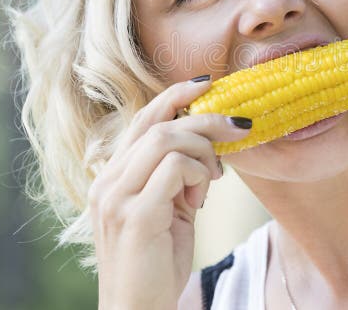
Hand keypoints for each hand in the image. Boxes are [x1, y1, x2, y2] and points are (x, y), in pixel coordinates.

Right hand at [88, 77, 249, 308]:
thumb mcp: (169, 210)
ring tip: (214, 180)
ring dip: (204, 152)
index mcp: (113, 175)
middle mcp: (108, 181)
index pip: (143, 118)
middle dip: (206, 118)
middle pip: (159, 123)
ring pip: (167, 139)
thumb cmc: (156, 263)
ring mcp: (116, 197)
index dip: (175, 94)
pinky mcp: (135, 216)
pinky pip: (174, 168)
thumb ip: (177, 176)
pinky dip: (197, 175)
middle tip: (239, 128)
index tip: (208, 85)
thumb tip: (206, 145)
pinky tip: (200, 200)